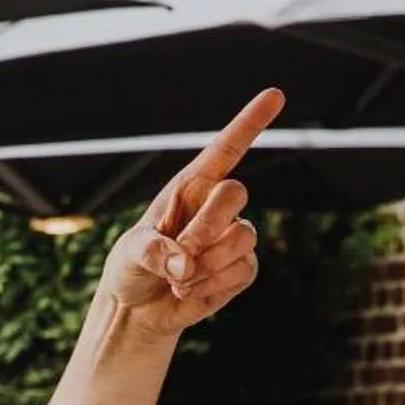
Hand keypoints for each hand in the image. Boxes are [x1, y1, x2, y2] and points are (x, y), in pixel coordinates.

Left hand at [99, 87, 283, 340]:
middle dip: (207, 229)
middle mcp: (215, 206)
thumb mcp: (129, 253)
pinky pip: (244, 271)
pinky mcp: (241, 268)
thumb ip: (152, 251)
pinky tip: (190, 293)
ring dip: (208, 265)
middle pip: (236, 194)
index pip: (225, 149)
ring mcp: (232, 236)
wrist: (137, 309)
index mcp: (189, 187)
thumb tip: (184, 263)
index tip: (275, 95)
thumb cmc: (131, 269)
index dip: (250, 123)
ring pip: (243, 238)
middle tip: (181, 257)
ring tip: (179, 280)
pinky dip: (212, 287)